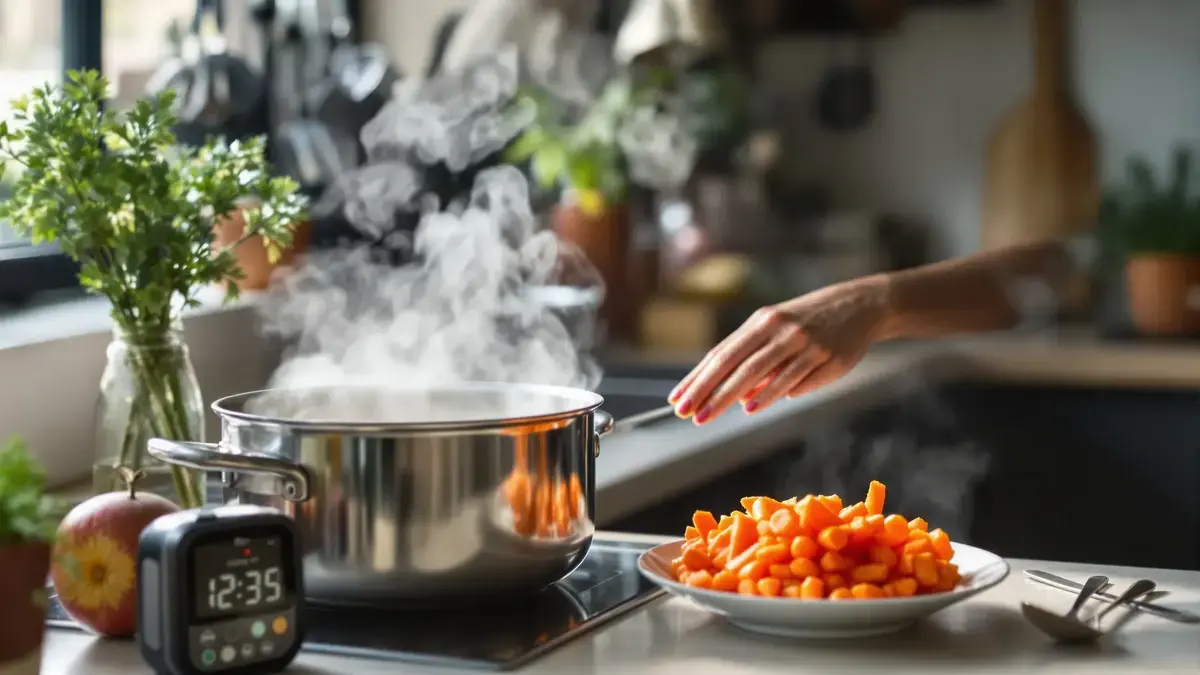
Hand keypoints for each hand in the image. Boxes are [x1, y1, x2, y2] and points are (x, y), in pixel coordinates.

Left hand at [668, 276, 891, 424]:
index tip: (678, 398)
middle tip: (688, 412)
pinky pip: (794, 378)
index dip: (698, 377)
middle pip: (736, 363)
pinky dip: (771, 393)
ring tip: (710, 414)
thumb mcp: (778, 332)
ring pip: (761, 371)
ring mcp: (803, 343)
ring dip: (732, 395)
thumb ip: (757, 361)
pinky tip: (753, 406)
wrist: (859, 305)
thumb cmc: (809, 323)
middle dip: (708, 390)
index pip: (722, 353)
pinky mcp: (827, 357)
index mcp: (762, 322)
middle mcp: (779, 330)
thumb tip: (736, 397)